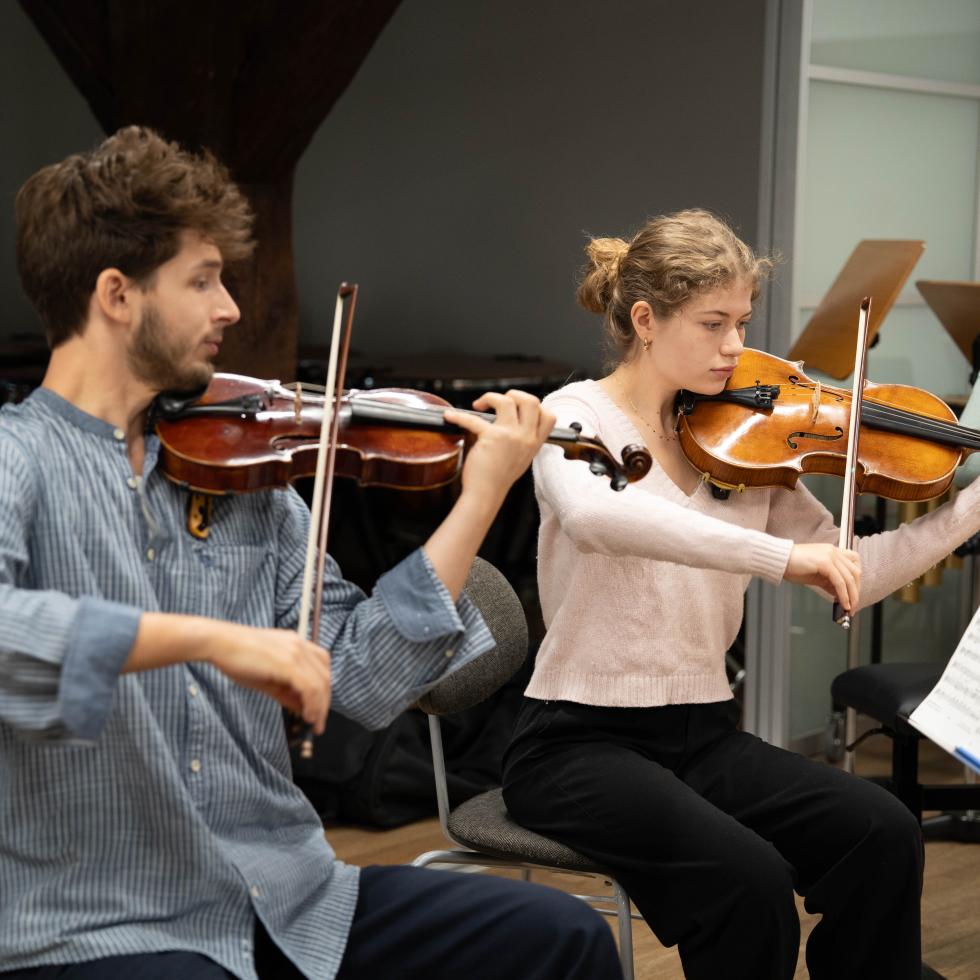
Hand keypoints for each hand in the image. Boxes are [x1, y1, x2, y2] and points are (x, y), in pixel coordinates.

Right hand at [201, 622, 331, 733]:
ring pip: (320, 683)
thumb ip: (286, 691)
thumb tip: (301, 707)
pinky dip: (312, 704)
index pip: (322, 666)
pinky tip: (307, 715)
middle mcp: (300, 645)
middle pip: (325, 676)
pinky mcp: (288, 663)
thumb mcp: (266, 678)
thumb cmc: (237, 658)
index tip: (319, 708)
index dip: (324, 689)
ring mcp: (295, 652)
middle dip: (324, 702)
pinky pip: (310, 687)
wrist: (219, 643)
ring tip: (313, 722)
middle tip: (318, 721)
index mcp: (296, 644)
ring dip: (320, 706)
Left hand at [444, 389, 555, 504]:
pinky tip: (449, 416)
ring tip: (479, 405)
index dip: (535, 406)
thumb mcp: (521, 459)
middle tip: (499, 402)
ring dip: (490, 397)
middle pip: (531, 401)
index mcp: (534, 443)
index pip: (549, 416)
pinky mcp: (491, 437)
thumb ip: (522, 441)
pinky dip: (457, 416)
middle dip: (514, 394)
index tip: (519, 408)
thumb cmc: (498, 478)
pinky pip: (473, 418)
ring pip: (507, 401)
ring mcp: (510, 436)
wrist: (486, 494)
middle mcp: (526, 438)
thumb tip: (514, 423)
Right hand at [784, 543, 860, 612]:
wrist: (778, 560)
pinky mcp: (825, 562)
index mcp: (831, 551)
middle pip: (855, 573)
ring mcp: (830, 555)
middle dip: (856, 591)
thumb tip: (840, 595)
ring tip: (849, 608)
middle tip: (853, 605)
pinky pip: (840, 582)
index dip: (856, 581)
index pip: (854, 565)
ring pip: (849, 578)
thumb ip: (829, 583)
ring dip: (852, 596)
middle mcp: (833, 551)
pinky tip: (842, 603)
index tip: (853, 594)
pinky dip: (844, 595)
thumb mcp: (815, 576)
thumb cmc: (792, 566)